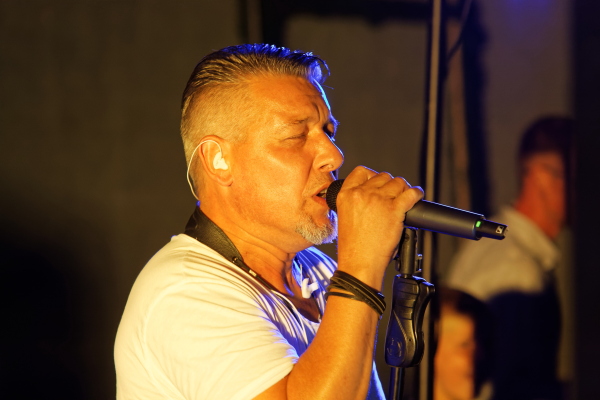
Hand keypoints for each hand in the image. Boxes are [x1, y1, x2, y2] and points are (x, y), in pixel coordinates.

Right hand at [335, 166, 422, 288]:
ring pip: (398, 182)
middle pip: (383, 176)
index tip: (378, 183)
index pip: (361, 171)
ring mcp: (378, 200)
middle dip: (389, 185)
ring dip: (403, 189)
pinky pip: (411, 194)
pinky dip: (416, 194)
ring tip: (404, 199)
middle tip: (393, 196)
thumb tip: (374, 197)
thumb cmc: (353, 248)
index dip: (373, 175)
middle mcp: (361, 194)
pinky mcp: (394, 210)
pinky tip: (416, 197)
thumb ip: (357, 203)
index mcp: (346, 195)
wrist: (359, 263)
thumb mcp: (346, 218)